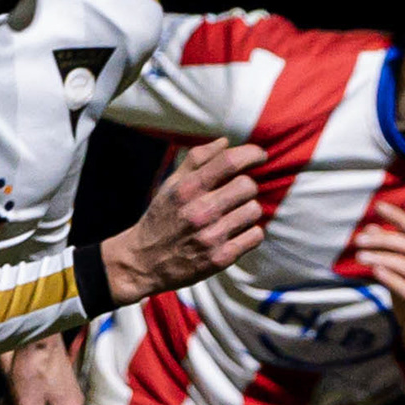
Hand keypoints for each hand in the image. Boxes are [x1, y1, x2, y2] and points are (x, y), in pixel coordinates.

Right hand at [101, 137, 267, 299]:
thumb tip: (225, 142)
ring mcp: (211, 236)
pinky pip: (255, 236)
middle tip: (237, 194)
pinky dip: (250, 233)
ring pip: (254, 211)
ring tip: (233, 215)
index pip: (229, 162)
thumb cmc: (162, 218)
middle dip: (247, 187)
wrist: (145, 263)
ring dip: (248, 210)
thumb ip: (197, 159)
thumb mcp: (172, 185)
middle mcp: (199, 211)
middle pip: (248, 186)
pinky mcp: (220, 258)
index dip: (252, 154)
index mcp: (187, 189)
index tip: (259, 156)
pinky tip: (236, 233)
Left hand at [350, 208, 404, 368]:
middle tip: (358, 239)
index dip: (399, 217)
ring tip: (360, 256)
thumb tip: (371, 227)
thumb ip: (388, 252)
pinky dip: (393, 279)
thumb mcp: (400, 273)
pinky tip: (376, 271)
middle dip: (385, 240)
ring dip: (385, 258)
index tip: (378, 206)